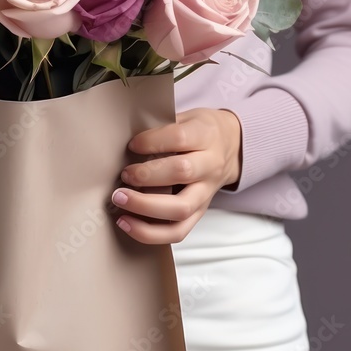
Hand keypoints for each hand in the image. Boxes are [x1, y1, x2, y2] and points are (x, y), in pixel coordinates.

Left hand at [112, 108, 241, 244]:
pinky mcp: (199, 213)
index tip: (132, 145)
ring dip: (145, 207)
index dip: (152, 141)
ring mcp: (206, 193)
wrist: (230, 147)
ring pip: (181, 208)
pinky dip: (150, 233)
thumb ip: (160, 128)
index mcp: (205, 136)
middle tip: (123, 175)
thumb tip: (121, 139)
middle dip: (147, 176)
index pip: (179, 138)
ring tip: (120, 200)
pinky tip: (127, 223)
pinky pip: (178, 231)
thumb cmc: (198, 131)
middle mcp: (209, 166)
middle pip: (182, 173)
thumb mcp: (185, 118)